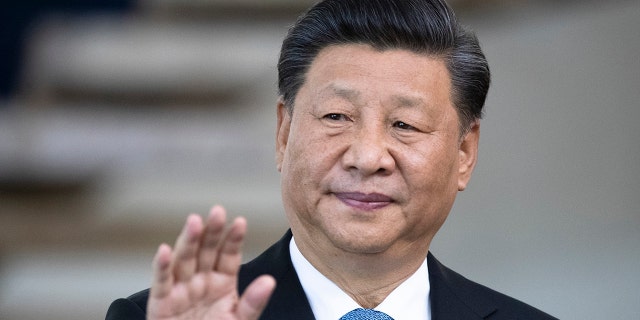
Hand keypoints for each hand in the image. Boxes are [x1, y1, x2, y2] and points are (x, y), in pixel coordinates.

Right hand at [147, 205, 275, 319]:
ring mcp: (181, 288)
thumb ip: (253, 303)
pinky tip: (164, 250)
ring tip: (194, 221)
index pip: (229, 255)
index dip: (233, 239)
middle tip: (217, 211)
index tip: (240, 222)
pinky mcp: (161, 302)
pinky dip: (161, 266)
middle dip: (212, 231)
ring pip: (184, 259)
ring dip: (189, 240)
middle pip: (206, 251)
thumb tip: (270, 281)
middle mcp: (201, 280)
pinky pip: (161, 282)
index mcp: (222, 281)